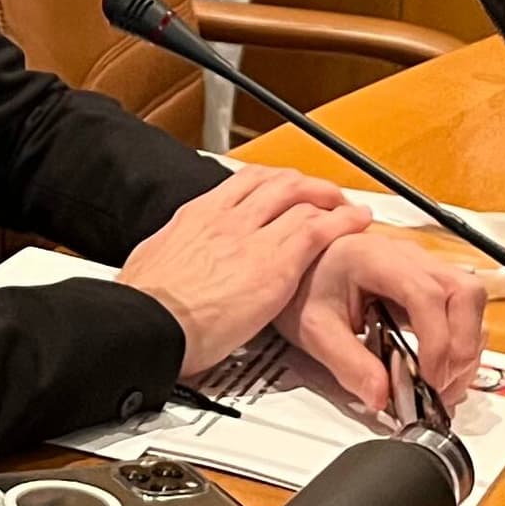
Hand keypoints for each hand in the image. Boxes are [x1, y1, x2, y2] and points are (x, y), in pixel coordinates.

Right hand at [119, 168, 366, 375]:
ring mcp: (253, 238)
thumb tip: (170, 259)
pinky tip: (357, 222)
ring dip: (328, 197)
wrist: (149, 324)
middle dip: (305, 184)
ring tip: (345, 205)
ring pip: (301, 197)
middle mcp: (228, 218)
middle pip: (277, 182)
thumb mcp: (152, 262)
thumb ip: (173, 253)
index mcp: (197, 217)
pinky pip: (318, 230)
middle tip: (320, 193)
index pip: (243, 182)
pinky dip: (343, 222)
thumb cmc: (147, 307)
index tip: (282, 188)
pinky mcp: (274, 265)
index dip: (270, 181)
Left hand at [276, 224, 487, 413]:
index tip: (429, 379)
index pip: (426, 294)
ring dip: (466, 346)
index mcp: (374, 258)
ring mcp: (423, 266)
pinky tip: (441, 370)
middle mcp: (407, 256)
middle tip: (442, 386)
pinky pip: (463, 308)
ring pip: (471, 298)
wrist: (299, 266)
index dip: (437, 340)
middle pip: (464, 291)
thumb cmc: (304, 287)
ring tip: (443, 385)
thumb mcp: (314, 329)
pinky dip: (461, 342)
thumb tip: (382, 397)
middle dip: (462, 345)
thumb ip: (348, 364)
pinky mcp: (428, 283)